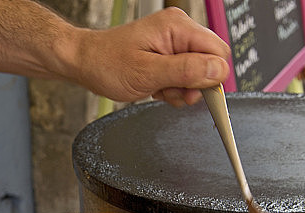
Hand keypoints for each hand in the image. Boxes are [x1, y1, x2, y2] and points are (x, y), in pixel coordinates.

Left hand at [71, 7, 230, 106]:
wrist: (86, 63)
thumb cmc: (107, 64)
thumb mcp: (147, 73)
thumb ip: (185, 71)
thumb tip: (218, 71)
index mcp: (177, 27)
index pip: (218, 52)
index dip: (210, 77)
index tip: (193, 93)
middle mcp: (179, 29)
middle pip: (210, 62)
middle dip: (194, 84)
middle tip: (170, 92)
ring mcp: (174, 40)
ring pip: (198, 71)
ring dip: (181, 88)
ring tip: (158, 89)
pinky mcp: (168, 52)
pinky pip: (184, 73)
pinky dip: (174, 86)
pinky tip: (157, 87)